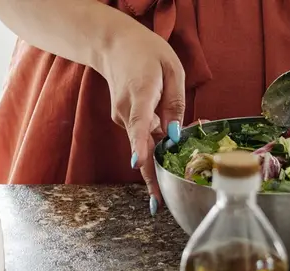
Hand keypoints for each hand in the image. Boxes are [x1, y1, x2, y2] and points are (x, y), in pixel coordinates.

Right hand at [91, 17, 185, 213]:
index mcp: (140, 95)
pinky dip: (154, 143)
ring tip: (171, 178)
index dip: (139, 146)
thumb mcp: (172, 70)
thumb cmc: (147, 54)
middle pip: (140, 147)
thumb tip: (174, 136)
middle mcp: (126, 112)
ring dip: (159, 158)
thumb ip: (175, 103)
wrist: (114, 46)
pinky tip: (165, 143)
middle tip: (158, 205)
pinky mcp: (124, 121)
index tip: (137, 165)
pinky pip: (142, 136)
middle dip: (151, 175)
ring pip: (144, 144)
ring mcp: (121, 118)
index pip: (138, 124)